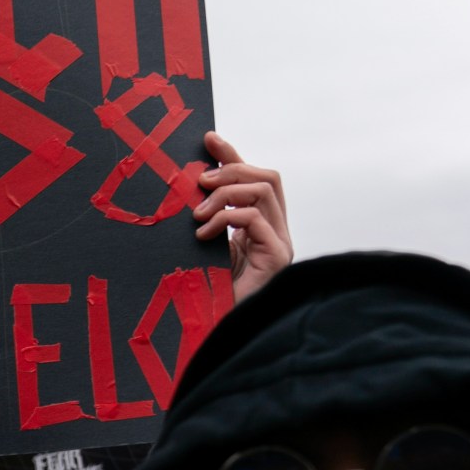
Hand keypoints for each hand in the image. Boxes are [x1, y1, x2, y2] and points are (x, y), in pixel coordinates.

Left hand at [190, 133, 291, 304]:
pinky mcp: (276, 257)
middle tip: (200, 183)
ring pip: (263, 190)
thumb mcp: (204, 245)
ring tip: (198, 214)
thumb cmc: (209, 294)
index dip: (233, 156)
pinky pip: (254, 218)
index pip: (255, 178)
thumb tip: (190, 185)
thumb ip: (206, 217)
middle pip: (267, 177)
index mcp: (261, 228)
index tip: (208, 139)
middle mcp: (276, 232)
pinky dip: (225, 218)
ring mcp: (280, 244)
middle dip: (232, 169)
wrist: (217, 331)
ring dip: (225, 193)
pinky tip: (204, 235)